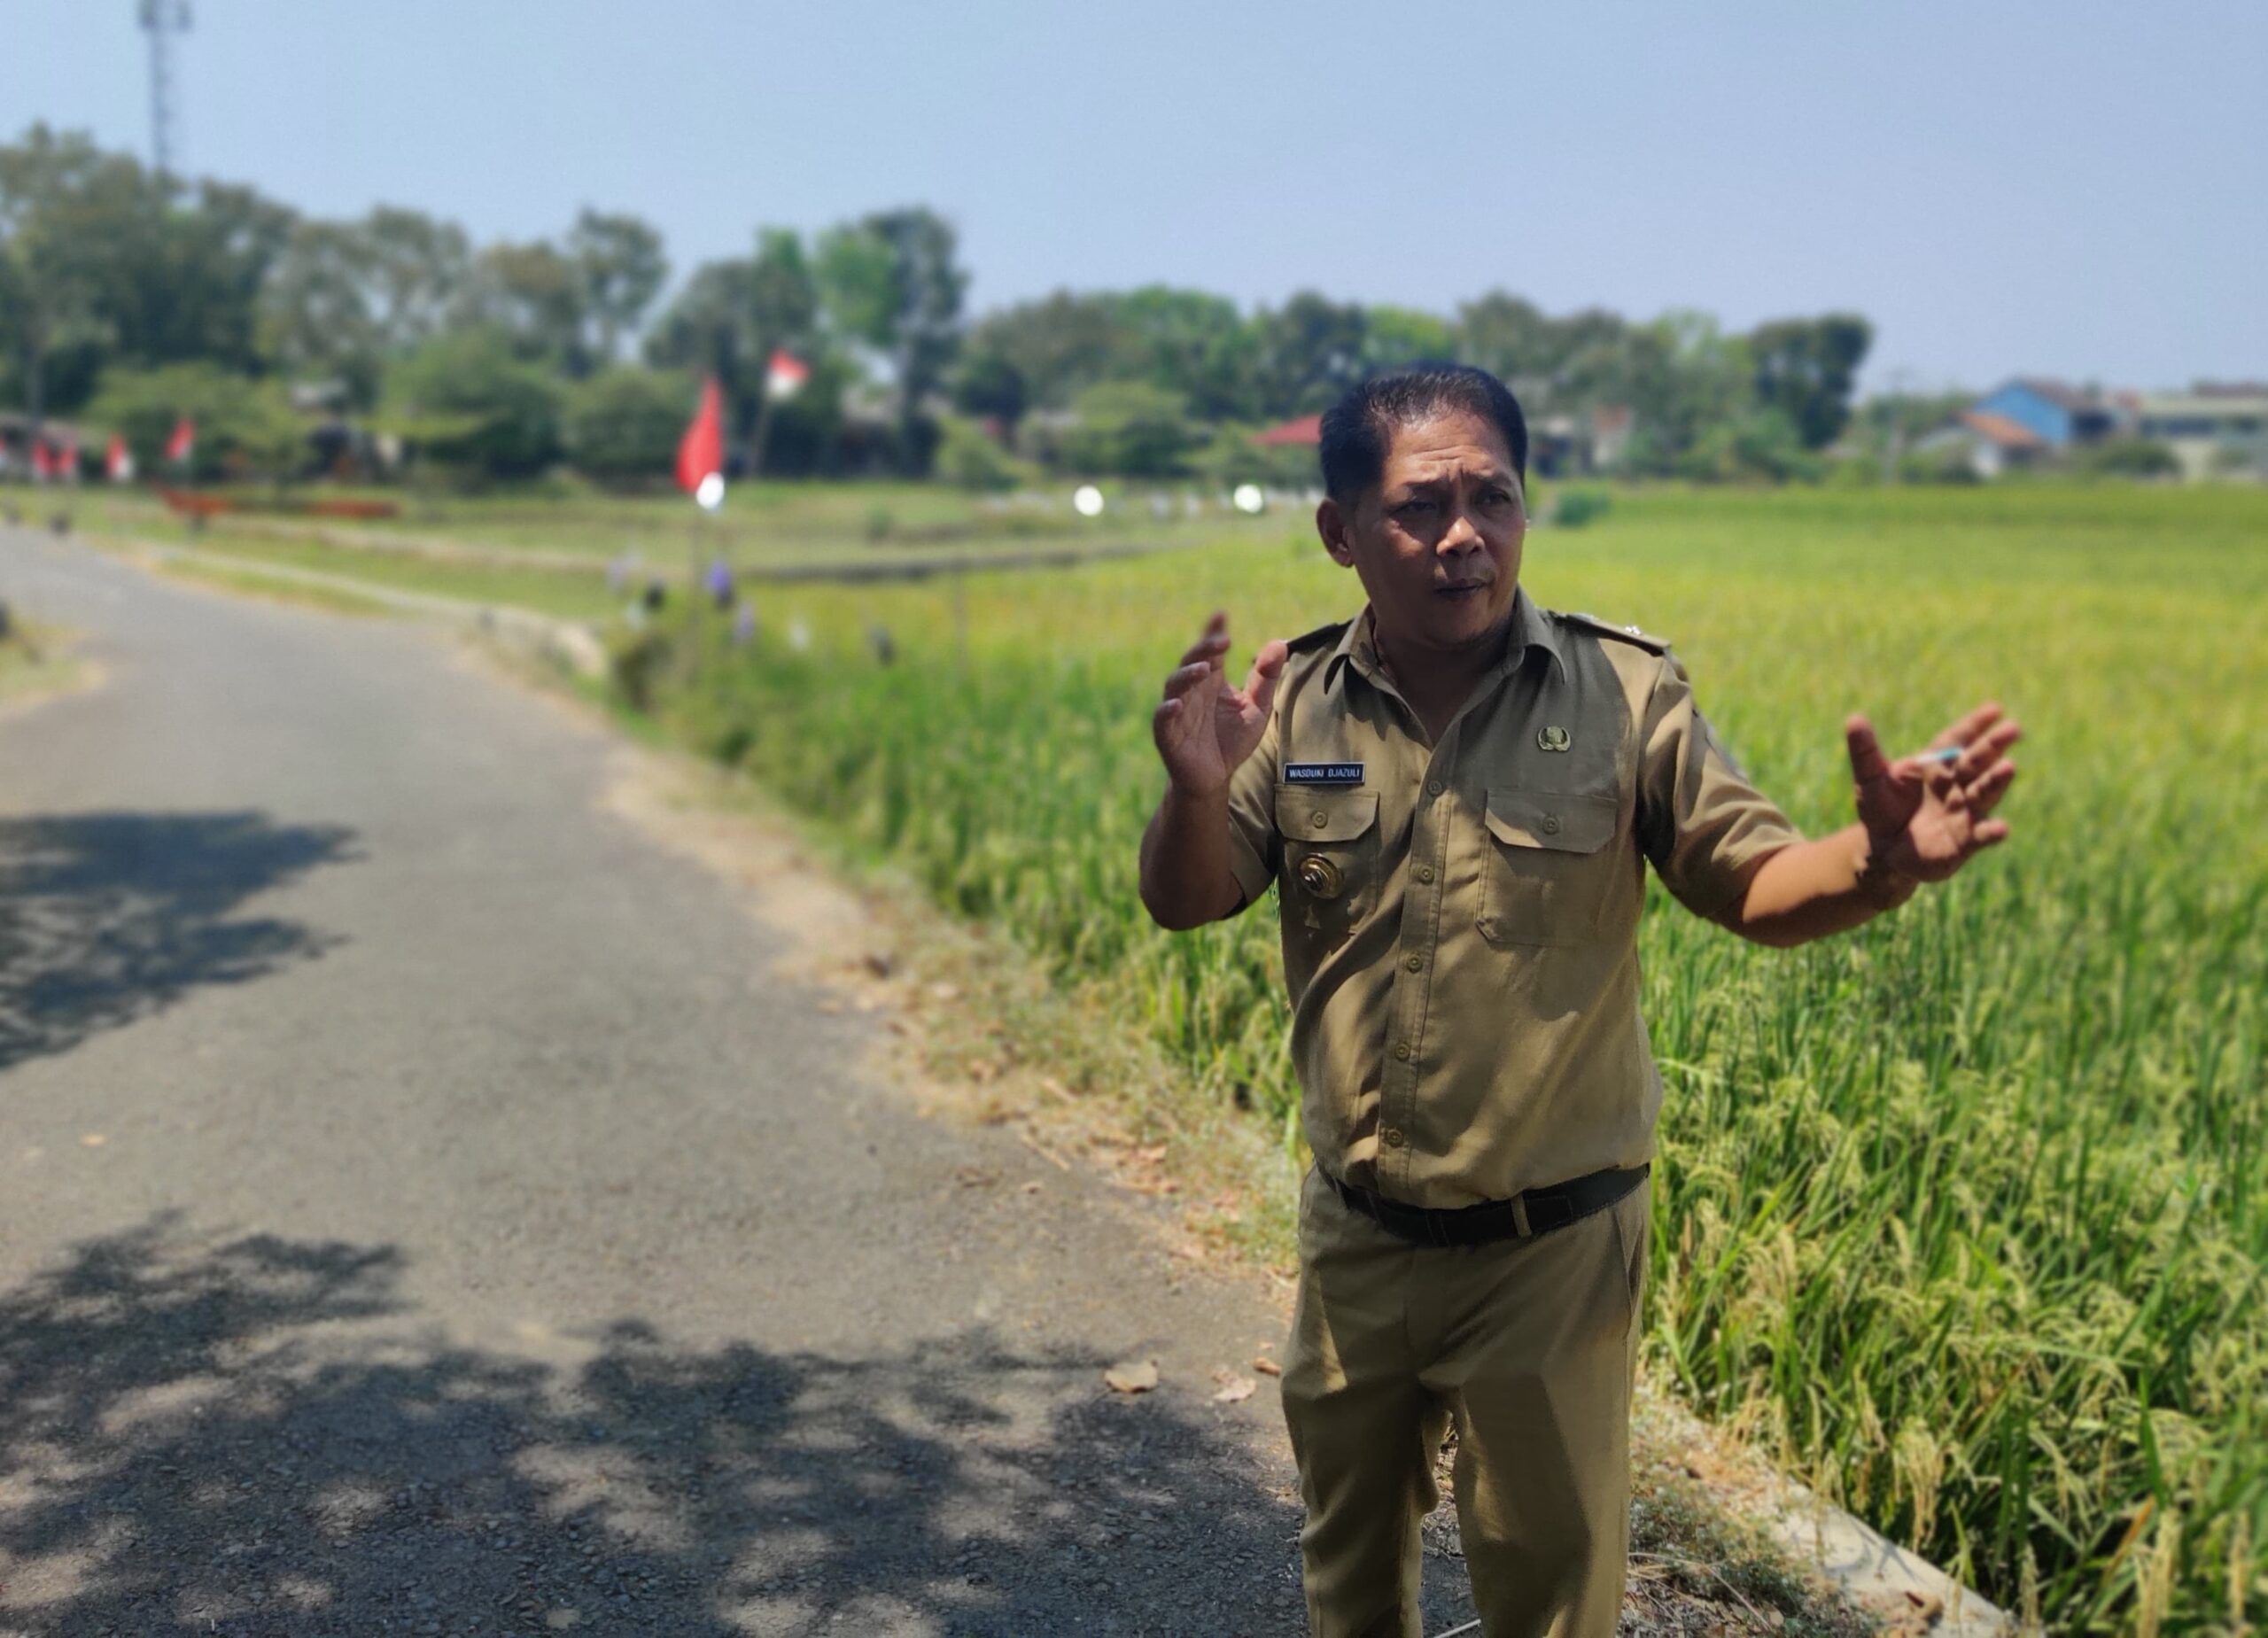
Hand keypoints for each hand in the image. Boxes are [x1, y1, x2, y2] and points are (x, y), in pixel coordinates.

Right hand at [1152, 612, 1287, 797]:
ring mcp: (1177, 711)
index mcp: (1211, 682)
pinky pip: (1162, 719)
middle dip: (1204, 649)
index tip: (1222, 615)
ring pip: (1174, 685)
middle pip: (1191, 662)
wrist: (1215, 778)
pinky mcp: (1168, 735)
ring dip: (1187, 675)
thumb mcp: (1256, 708)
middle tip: (1223, 641)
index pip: (1210, 651)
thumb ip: (1266, 678)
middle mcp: (1192, 691)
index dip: (1213, 633)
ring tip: (1204, 670)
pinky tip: (1176, 704)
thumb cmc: (1232, 740)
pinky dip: (1166, 710)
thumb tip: (1280, 644)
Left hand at [1844, 702, 2021, 885]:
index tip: (1995, 709)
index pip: (1956, 741)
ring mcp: (1963, 813)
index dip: (1974, 725)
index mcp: (1935, 766)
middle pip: (1976, 763)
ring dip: (1996, 781)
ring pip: (1983, 794)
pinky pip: (1980, 836)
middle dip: (1993, 746)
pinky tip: (2001, 828)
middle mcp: (1955, 786)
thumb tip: (1854, 719)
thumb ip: (1865, 751)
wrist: (1883, 851)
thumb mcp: (1870, 779)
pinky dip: (1991, 832)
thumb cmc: (1882, 809)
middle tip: (2014, 728)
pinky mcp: (1963, 842)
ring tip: (2009, 767)